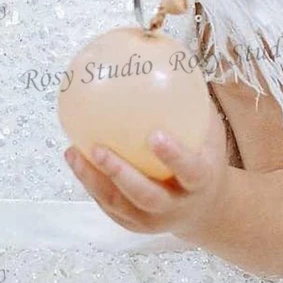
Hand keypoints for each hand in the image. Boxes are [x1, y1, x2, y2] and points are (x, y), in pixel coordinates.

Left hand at [63, 98, 230, 241]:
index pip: (190, 171)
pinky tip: (73, 157)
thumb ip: (192, 102)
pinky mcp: (133, 225)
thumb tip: (171, 57)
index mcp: (201, 182)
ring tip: (72, 152)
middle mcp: (177, 206)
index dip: (174, 156)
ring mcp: (153, 220)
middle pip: (146, 195)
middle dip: (122, 174)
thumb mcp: (209, 131)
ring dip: (93, 179)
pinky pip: (107, 205)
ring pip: (119, 204)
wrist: (207, 208)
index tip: (155, 135)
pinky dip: (89, 183)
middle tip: (99, 148)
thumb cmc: (204, 156)